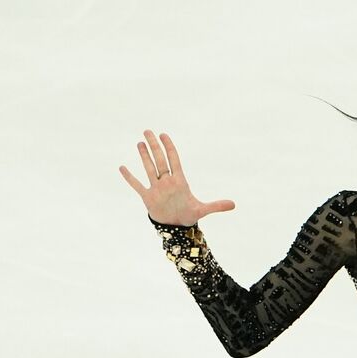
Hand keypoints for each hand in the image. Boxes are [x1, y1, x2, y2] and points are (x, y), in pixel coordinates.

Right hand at [118, 131, 235, 226]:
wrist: (176, 226)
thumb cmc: (188, 215)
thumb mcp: (202, 210)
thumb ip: (217, 206)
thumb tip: (234, 205)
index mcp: (180, 181)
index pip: (174, 160)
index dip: (169, 147)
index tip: (164, 135)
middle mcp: (167, 182)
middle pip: (160, 160)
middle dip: (154, 146)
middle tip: (148, 131)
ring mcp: (156, 188)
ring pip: (149, 169)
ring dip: (144, 156)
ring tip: (140, 142)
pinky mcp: (148, 197)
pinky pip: (137, 185)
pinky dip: (129, 177)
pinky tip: (122, 167)